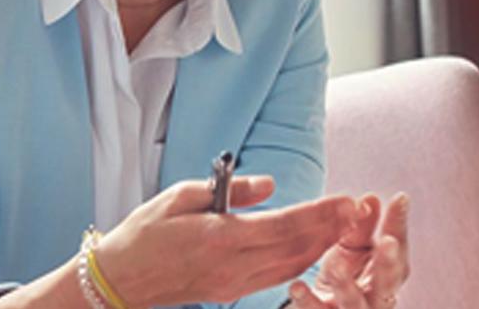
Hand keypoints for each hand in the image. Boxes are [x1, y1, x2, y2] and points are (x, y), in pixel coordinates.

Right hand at [93, 177, 363, 307]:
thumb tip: (270, 186)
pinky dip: (299, 262)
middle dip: (332, 229)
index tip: (347, 199)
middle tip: (358, 211)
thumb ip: (230, 191)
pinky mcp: (230, 293)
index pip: (285, 224)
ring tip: (343, 227)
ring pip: (292, 267)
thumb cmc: (143, 234)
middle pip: (298, 249)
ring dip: (321, 247)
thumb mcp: (179, 196)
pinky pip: (275, 278)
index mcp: (220, 238)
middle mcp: (233, 266)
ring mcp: (233, 284)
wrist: (120, 280)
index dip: (321, 213)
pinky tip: (311, 248)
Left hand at [287, 193, 410, 308]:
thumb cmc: (345, 276)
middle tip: (386, 242)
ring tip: (336, 266)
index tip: (399, 199)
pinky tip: (297, 287)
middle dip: (388, 263)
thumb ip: (362, 227)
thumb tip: (371, 199)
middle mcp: (377, 298)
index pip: (398, 251)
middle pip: (387, 284)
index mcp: (387, 276)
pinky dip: (308, 301)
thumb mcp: (352, 249)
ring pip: (354, 304)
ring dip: (346, 285)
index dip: (399, 227)